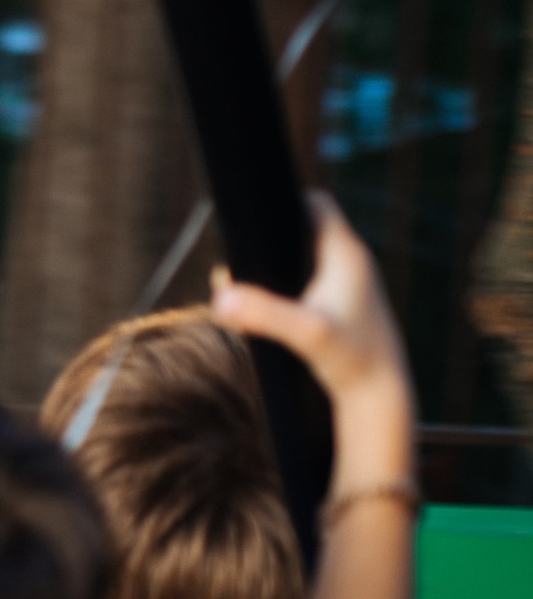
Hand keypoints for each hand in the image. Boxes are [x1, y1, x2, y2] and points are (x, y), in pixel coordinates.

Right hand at [211, 194, 411, 415]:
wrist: (379, 396)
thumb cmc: (352, 361)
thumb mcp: (306, 334)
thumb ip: (263, 313)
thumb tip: (220, 296)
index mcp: (346, 254)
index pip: (317, 202)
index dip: (286, 202)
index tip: (254, 220)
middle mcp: (349, 263)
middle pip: (303, 227)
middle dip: (269, 239)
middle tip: (240, 260)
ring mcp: (345, 284)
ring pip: (301, 256)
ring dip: (273, 265)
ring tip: (244, 285)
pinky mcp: (338, 306)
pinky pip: (304, 280)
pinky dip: (282, 286)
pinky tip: (262, 308)